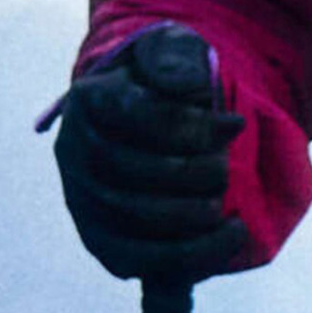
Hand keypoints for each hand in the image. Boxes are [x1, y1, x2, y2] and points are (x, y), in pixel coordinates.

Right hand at [53, 25, 247, 282]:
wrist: (149, 121)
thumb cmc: (167, 85)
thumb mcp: (174, 53)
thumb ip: (177, 58)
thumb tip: (185, 85)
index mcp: (90, 99)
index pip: (139, 114)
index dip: (194, 124)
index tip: (238, 125)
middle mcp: (73, 150)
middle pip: (133, 169)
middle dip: (194, 171)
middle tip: (226, 166)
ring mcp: (80, 199)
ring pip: (132, 218)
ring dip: (192, 214)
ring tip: (227, 207)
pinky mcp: (99, 239)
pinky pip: (136, 260)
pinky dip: (188, 255)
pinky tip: (228, 237)